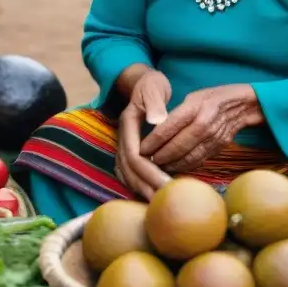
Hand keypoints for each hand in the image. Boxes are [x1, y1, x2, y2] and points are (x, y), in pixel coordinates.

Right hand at [115, 70, 171, 199]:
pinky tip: (152, 193)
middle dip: (145, 186)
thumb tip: (156, 121)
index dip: (148, 171)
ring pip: (127, 174)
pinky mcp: (129, 151)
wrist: (142, 84)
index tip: (165, 183)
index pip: (133, 155)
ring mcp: (123, 145)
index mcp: (128, 124)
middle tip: (164, 199)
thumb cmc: (151, 86)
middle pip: (129, 169)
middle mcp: (122, 138)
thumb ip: (155, 103)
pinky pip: (129, 173)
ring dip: (141, 189)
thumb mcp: (154, 88)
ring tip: (158, 202)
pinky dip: (139, 185)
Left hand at [140, 84, 263, 173]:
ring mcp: (214, 137)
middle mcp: (205, 123)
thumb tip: (155, 129)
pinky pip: (200, 160)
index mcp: (195, 107)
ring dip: (171, 164)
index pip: (169, 126)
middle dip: (160, 156)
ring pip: (189, 156)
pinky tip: (175, 168)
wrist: (242, 105)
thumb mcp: (193, 98)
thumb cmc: (212, 98)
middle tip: (146, 161)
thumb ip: (176, 114)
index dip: (154, 140)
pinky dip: (185, 166)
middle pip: (178, 145)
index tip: (141, 148)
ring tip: (158, 167)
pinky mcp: (219, 147)